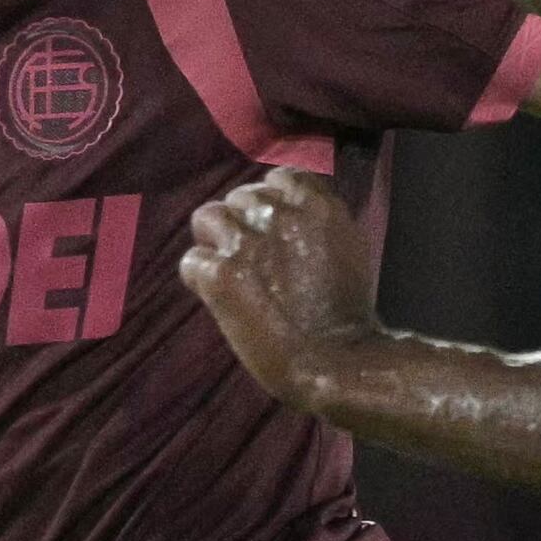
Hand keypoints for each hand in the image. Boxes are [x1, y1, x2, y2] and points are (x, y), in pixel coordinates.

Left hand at [177, 169, 381, 402]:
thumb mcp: (348, 249)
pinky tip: (216, 296)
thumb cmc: (349, 315)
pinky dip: (200, 278)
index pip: (278, 178)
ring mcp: (247, 243)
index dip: (270, 202)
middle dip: (243, 224)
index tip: (272, 228)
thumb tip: (292, 216)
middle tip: (251, 259)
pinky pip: (192, 261)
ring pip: (207, 218)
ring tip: (229, 272)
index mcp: (317, 205)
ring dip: (215, 242)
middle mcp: (279, 214)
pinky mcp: (221, 275)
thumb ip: (318, 224)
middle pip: (240, 198)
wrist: (337, 362)